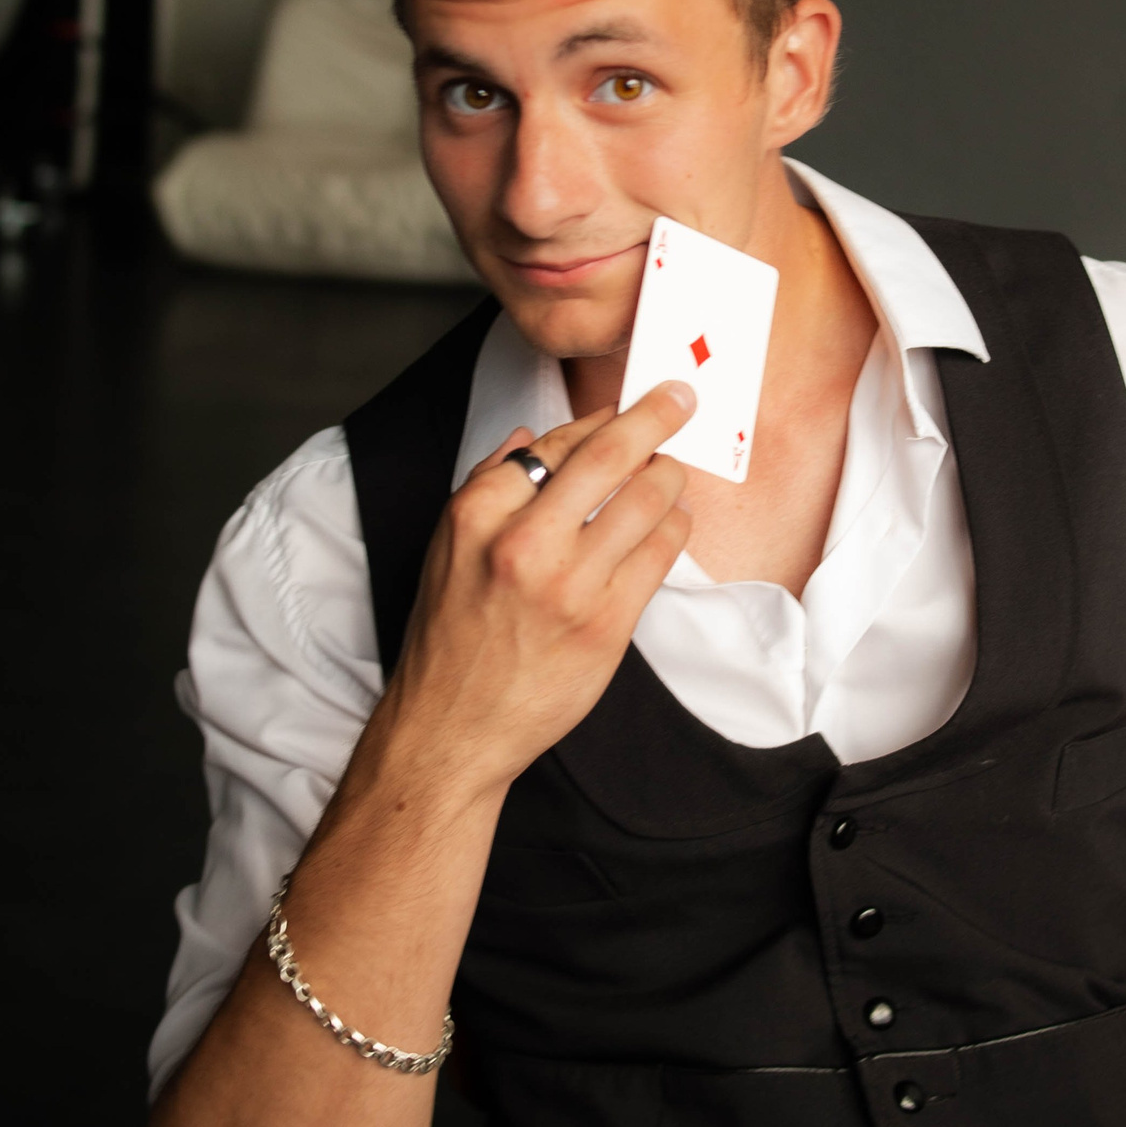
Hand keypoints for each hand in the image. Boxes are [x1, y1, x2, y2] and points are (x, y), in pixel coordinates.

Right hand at [383, 382, 696, 795]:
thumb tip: (530, 435)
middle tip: (680, 398)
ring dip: (670, 475)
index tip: (628, 407)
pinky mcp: (607, 625)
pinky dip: (674, 526)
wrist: (453, 728)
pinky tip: (672, 520)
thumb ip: (487, 485)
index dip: (600, 420)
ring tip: (673, 471)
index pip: (555, 443)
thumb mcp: (445, 547)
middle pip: (609, 455)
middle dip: (655, 416)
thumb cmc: (450, 636)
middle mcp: (523, 543)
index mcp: (477, 514)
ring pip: (647, 499)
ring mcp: (569, 586)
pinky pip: (659, 554)